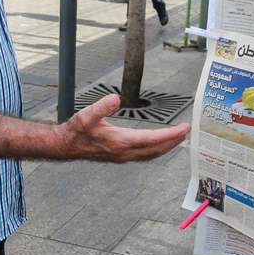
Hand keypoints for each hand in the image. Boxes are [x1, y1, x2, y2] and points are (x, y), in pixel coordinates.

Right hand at [56, 93, 187, 162]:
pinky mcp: (121, 156)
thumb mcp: (86, 116)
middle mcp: (124, 152)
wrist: (66, 145)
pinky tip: (159, 146)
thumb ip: (101, 107)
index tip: (183, 128)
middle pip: (156, 149)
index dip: (170, 134)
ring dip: (166, 147)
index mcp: (120, 142)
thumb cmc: (76, 131)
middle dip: (173, 141)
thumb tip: (115, 99)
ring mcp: (123, 156)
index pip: (152, 139)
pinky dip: (156, 150)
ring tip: (179, 138)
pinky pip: (144, 155)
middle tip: (187, 132)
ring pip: (151, 154)